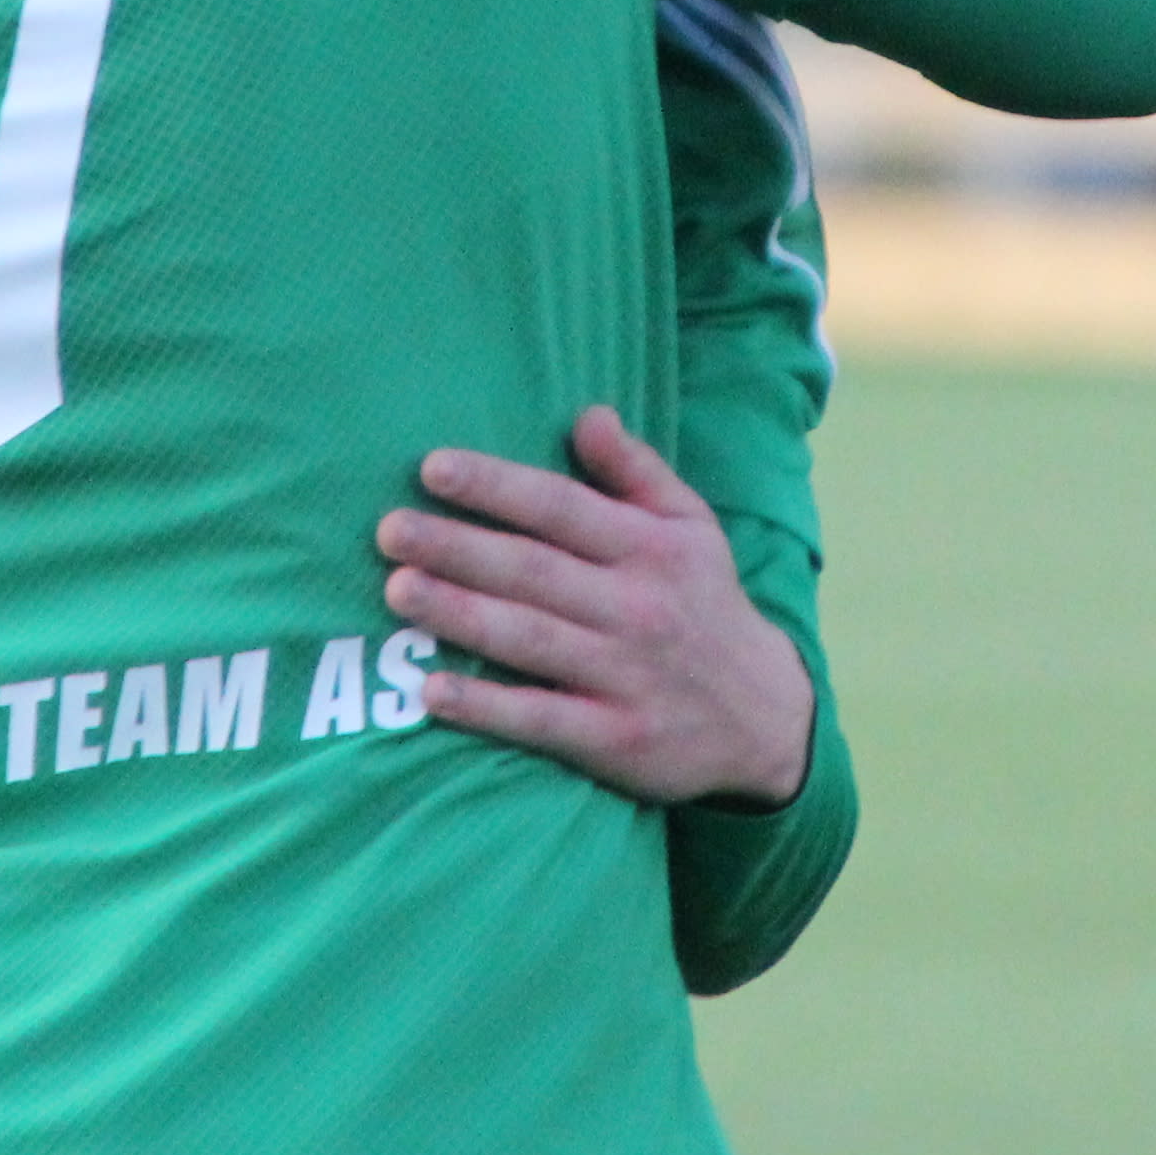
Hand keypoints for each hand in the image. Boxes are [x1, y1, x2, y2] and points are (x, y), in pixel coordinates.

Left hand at [376, 406, 813, 809]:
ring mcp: (625, 676)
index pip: (562, 508)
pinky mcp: (615, 740)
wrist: (765, 718)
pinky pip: (540, 719)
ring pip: (529, 639)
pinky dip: (486, 707)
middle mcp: (637, 607)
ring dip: (459, 614)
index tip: (433, 468)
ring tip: (397, 590)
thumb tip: (586, 414)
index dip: (497, 487)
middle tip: (389, 530)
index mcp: (652, 548)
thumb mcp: (692, 528)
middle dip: (457, 547)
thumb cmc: (706, 606)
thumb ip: (636, 472)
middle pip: (533, 571)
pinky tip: (432, 692)